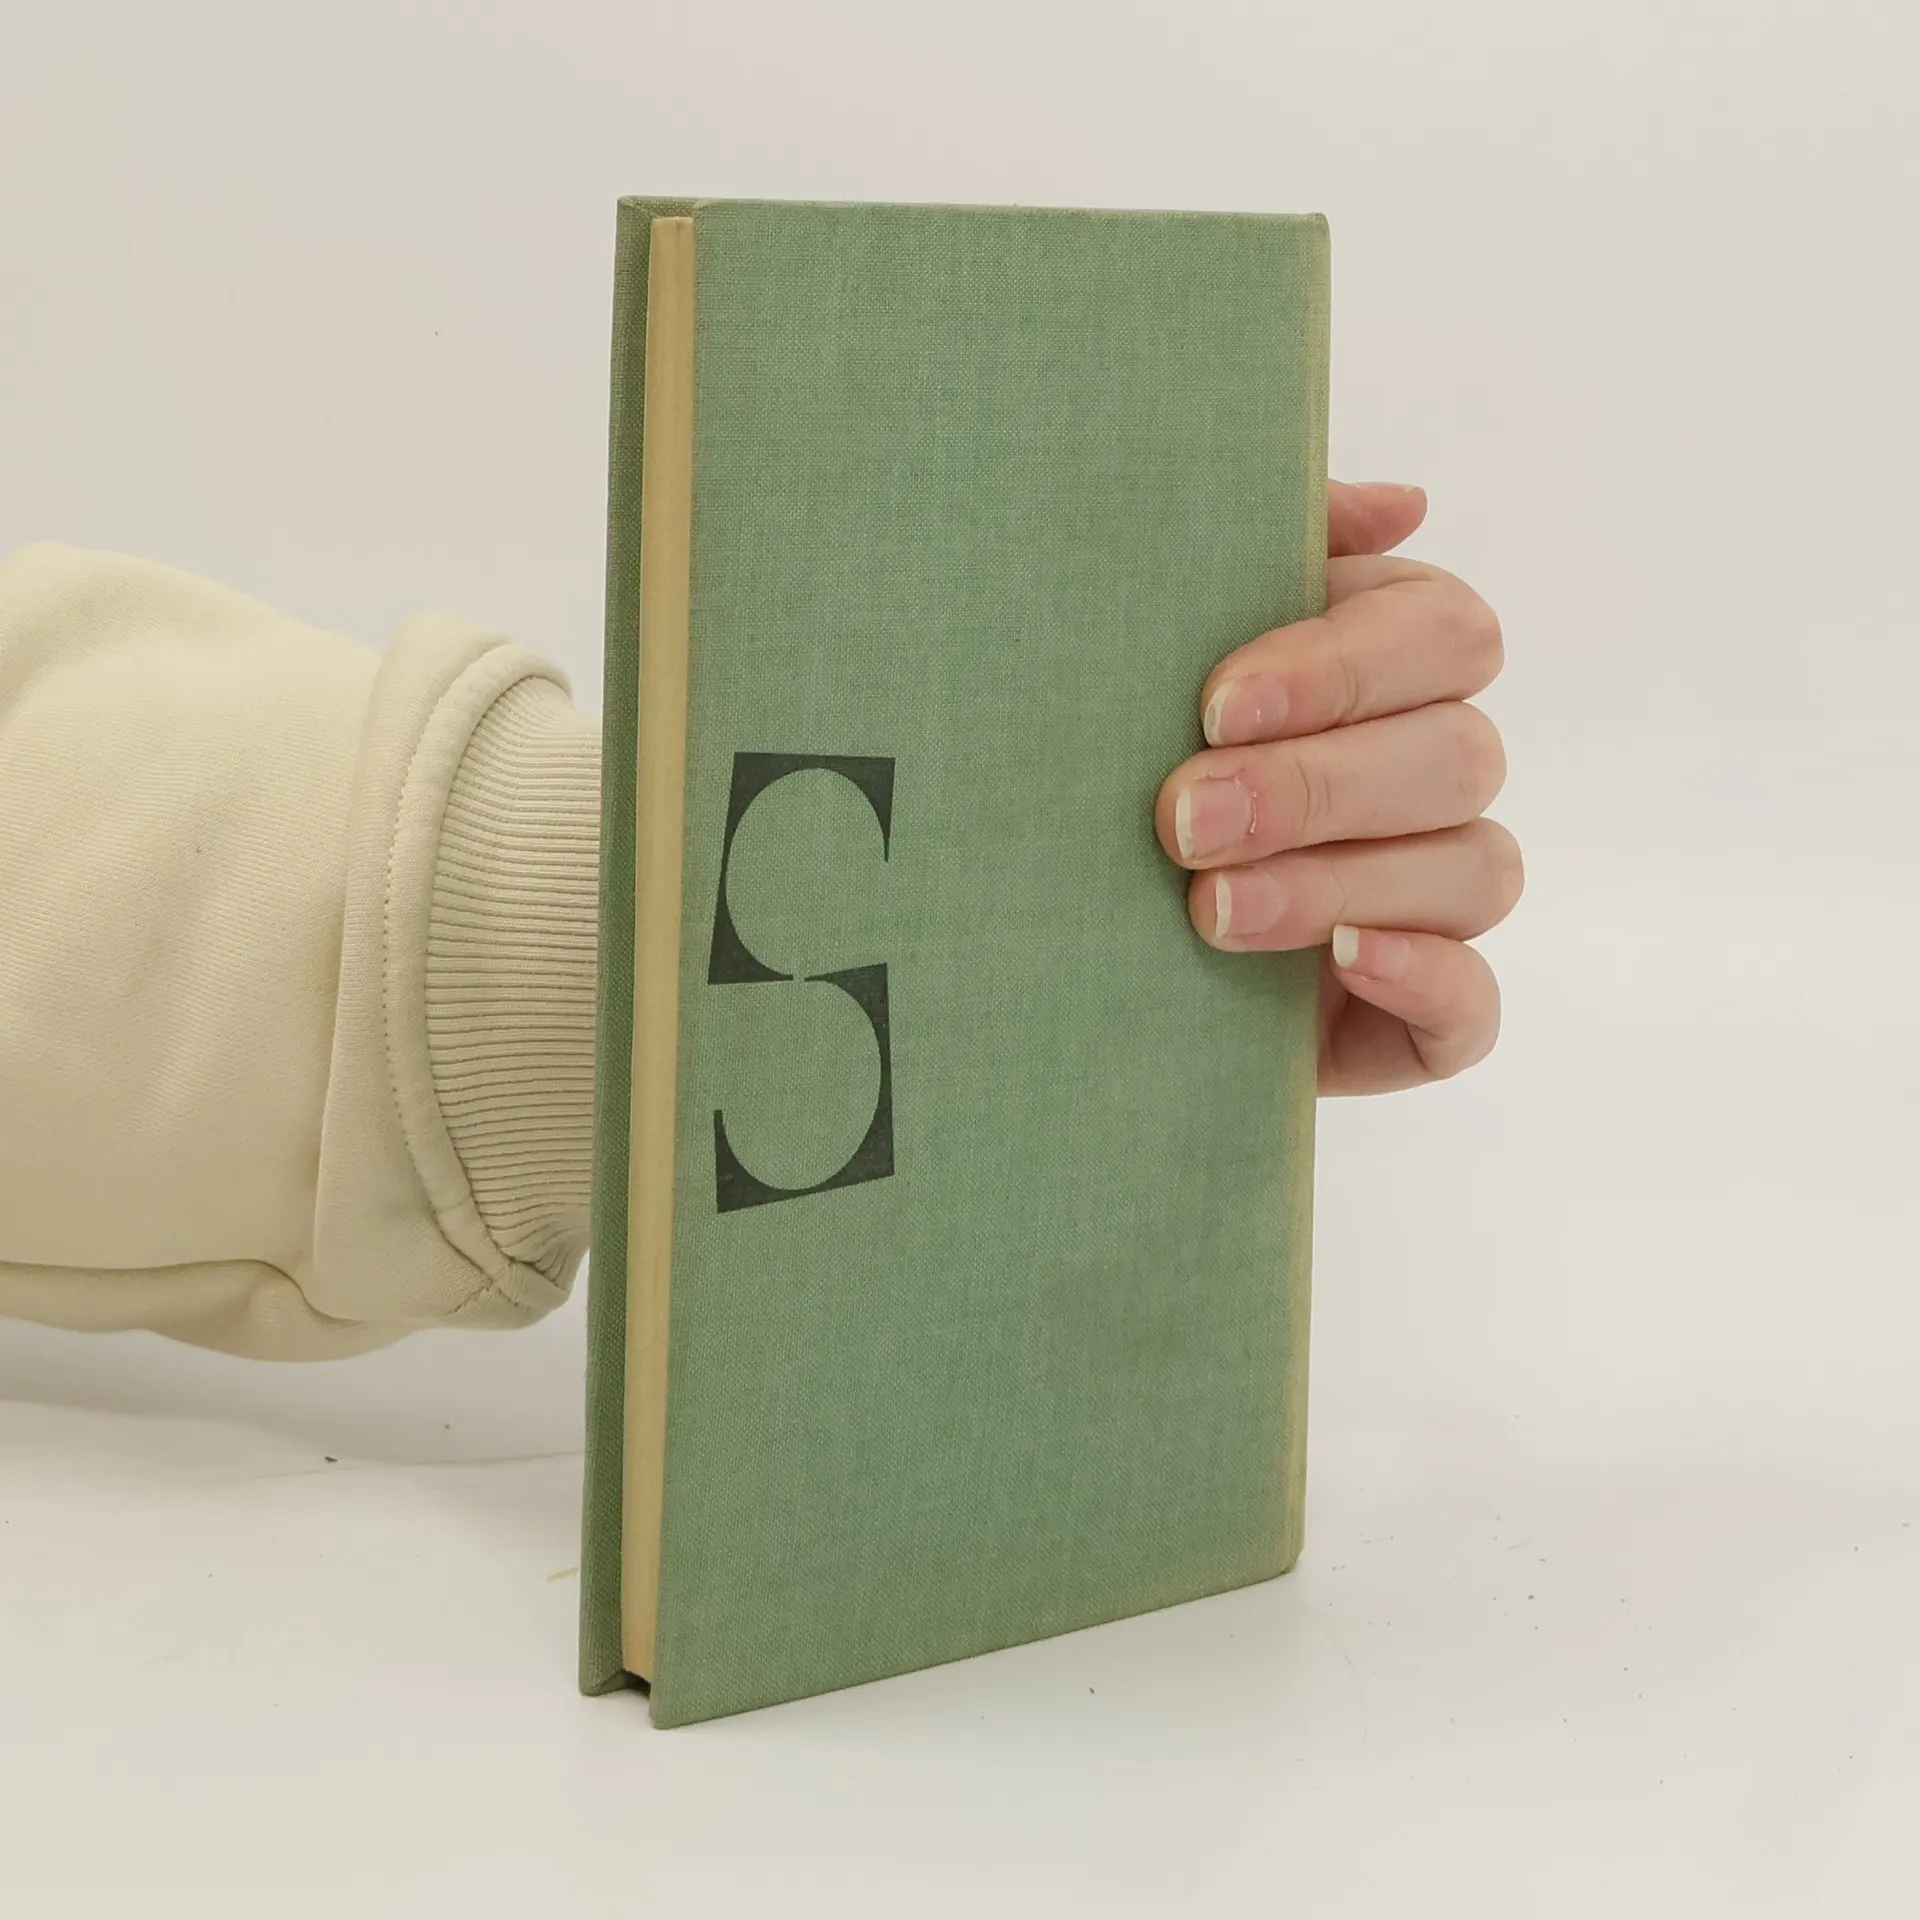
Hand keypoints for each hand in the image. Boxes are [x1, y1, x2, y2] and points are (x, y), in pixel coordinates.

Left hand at [1154, 480, 1521, 1094]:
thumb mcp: (1153, 651)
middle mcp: (1428, 779)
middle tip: (1183, 821)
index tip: (1216, 706)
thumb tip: (1398, 503)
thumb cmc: (1114, 765)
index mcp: (1388, 671)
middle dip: (1318, 786)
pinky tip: (1349, 958)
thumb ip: (1256, 556)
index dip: (1346, 666)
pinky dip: (1427, 980)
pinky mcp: (1419, 1018)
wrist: (1059, 938)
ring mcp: (1434, 901)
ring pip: (1475, 871)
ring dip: (1343, 882)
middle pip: (1460, 755)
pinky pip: (1476, 1005)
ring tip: (1212, 909)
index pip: (1443, 634)